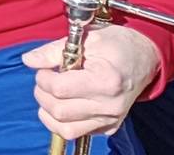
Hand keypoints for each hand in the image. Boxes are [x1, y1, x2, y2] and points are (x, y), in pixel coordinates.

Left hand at [23, 24, 160, 141]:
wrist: (144, 58)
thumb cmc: (116, 45)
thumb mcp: (86, 39)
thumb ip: (53, 51)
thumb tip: (28, 60)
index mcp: (106, 81)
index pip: (59, 89)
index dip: (44, 78)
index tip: (45, 69)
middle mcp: (110, 106)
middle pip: (59, 111)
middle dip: (43, 94)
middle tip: (46, 80)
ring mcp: (111, 119)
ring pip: (65, 129)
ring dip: (48, 111)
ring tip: (52, 94)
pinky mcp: (109, 127)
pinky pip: (76, 133)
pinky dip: (61, 122)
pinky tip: (62, 104)